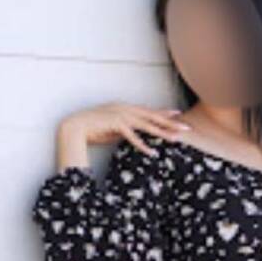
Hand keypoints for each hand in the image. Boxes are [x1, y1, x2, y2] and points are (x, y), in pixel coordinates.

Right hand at [57, 102, 191, 156]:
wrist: (75, 127)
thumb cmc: (93, 129)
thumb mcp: (113, 128)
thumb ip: (126, 129)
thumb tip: (136, 135)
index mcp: (126, 108)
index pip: (149, 111)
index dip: (164, 113)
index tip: (178, 115)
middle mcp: (126, 109)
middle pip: (153, 116)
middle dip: (170, 122)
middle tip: (186, 128)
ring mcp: (121, 115)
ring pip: (146, 125)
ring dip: (162, 132)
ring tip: (175, 140)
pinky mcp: (115, 124)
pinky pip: (132, 136)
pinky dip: (142, 144)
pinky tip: (152, 152)